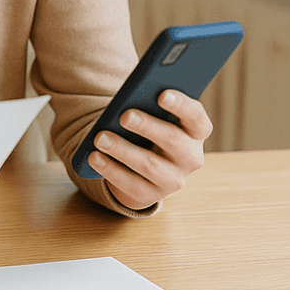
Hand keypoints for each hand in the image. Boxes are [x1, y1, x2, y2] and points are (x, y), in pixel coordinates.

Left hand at [89, 89, 212, 210]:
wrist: (139, 166)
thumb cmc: (146, 129)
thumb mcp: (150, 116)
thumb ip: (147, 106)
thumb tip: (127, 101)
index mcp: (195, 131)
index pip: (196, 117)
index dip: (181, 105)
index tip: (162, 94)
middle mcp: (191, 157)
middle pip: (173, 140)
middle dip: (147, 126)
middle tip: (124, 115)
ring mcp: (174, 180)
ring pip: (150, 165)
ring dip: (123, 150)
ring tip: (100, 137)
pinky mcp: (152, 195)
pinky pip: (131, 183)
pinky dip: (110, 169)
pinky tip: (94, 157)